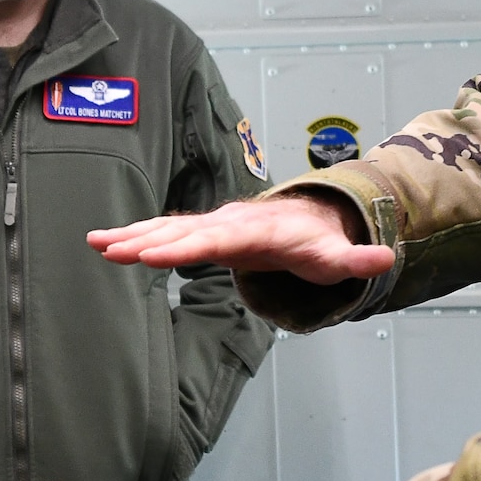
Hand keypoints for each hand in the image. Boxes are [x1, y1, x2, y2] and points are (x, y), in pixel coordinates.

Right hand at [88, 195, 393, 283]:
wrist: (309, 220)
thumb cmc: (319, 242)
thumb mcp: (340, 255)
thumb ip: (357, 260)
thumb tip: (385, 258)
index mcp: (255, 230)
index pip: (216, 240)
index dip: (186, 248)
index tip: (154, 255)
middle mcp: (227, 222)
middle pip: (183, 231)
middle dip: (148, 239)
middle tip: (113, 249)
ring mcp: (210, 224)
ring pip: (167, 227)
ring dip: (131, 235)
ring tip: (96, 243)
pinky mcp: (199, 231)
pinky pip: (162, 231)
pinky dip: (132, 235)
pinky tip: (100, 242)